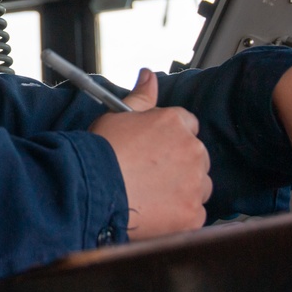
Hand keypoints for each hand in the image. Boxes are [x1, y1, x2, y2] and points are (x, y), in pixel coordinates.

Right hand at [90, 68, 210, 239]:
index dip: (171, 139)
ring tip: (152, 197)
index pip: (188, 125)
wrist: (91, 189)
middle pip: (197, 157)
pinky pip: (195, 215)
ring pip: (200, 186)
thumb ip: (140, 97)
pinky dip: (179, 217)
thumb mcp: (117, 117)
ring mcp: (195, 183)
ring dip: (184, 191)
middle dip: (180, 165)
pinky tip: (156, 214)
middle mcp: (192, 150)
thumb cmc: (100, 153)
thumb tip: (149, 75)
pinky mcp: (192, 214)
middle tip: (151, 176)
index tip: (157, 151)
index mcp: (175, 123)